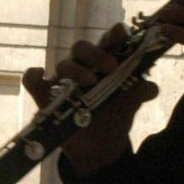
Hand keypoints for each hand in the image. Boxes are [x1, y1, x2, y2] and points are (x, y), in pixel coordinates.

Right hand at [22, 23, 158, 176]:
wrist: (98, 150)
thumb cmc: (113, 119)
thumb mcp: (129, 106)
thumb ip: (138, 93)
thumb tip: (151, 87)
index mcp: (104, 63)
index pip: (107, 43)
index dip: (113, 35)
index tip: (121, 32)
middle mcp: (82, 67)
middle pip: (83, 48)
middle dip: (96, 54)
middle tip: (111, 67)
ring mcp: (62, 82)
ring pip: (62, 64)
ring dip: (75, 69)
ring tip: (90, 81)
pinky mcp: (46, 98)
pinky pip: (33, 82)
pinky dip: (33, 77)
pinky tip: (38, 74)